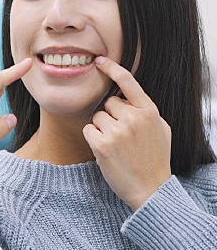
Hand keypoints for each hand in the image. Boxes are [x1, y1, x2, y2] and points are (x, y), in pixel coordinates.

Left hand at [83, 57, 170, 210]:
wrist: (150, 189)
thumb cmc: (155, 159)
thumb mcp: (160, 130)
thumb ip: (145, 111)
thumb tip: (128, 98)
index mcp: (149, 112)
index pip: (128, 82)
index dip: (112, 68)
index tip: (99, 61)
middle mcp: (133, 118)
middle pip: (108, 103)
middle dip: (110, 116)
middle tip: (120, 135)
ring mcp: (117, 131)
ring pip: (96, 117)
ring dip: (101, 129)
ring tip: (115, 145)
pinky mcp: (102, 145)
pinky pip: (88, 130)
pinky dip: (93, 138)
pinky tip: (105, 150)